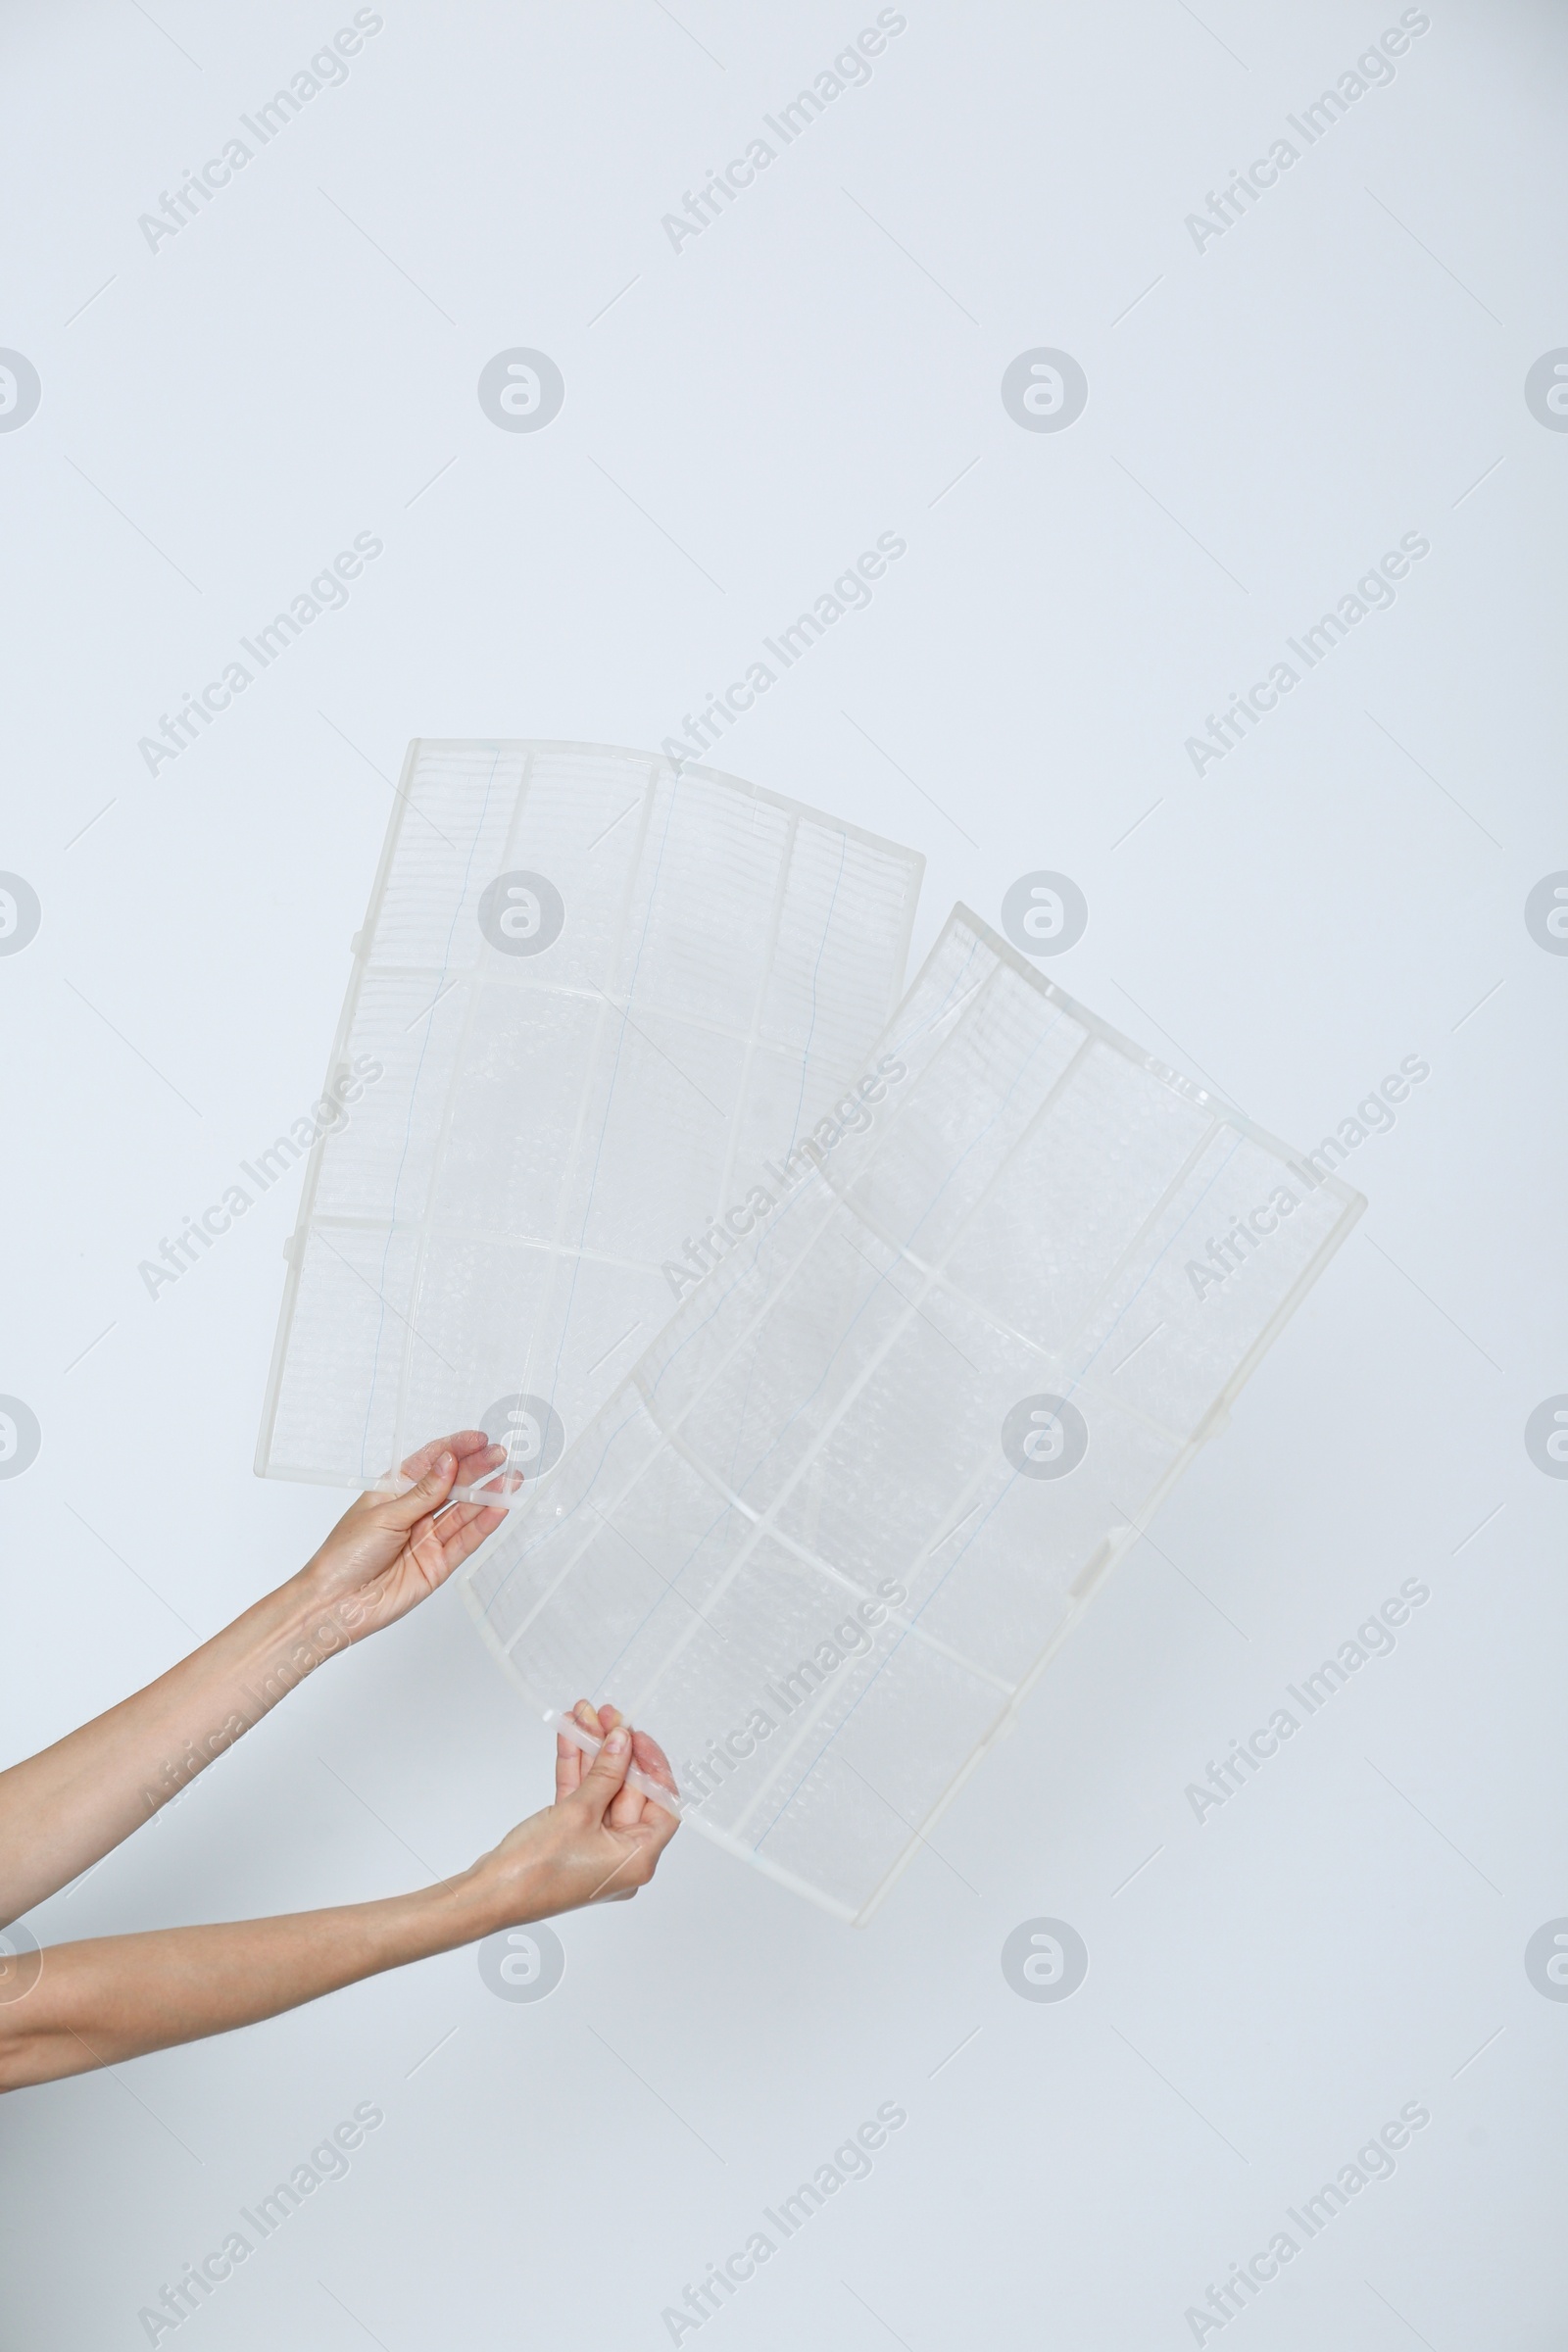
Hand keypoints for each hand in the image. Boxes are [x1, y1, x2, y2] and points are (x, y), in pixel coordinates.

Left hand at [294, 1431, 515, 1646]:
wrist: (335, 1604)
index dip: (455, 1449)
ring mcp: (428, 1538)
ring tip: (511, 1479)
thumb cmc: (345, 1555)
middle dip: (477, 1469)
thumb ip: (423, 1492)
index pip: (430, 1463)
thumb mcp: (384, 1515)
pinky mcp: (439, 1564)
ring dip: (487, 1496)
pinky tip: (498, 1509)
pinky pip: (465, 1541)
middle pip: (452, 1486)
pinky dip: (483, 1525)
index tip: (479, 1439)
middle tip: (501, 1456)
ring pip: (464, 1512)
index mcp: (394, 1492)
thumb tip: (449, 1462)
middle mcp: (414, 1512)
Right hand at [477, 1700, 681, 1918]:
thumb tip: (622, 1740)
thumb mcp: (578, 1812)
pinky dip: (575, 1772)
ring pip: (602, 1792)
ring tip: (582, 1716)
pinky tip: (568, 1737)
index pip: (663, 1805)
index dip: (653, 1767)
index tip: (636, 1737)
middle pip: (629, 1793)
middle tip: (605, 1716)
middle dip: (615, 1750)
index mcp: (638, 1859)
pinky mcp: (572, 1842)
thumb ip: (606, 1772)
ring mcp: (595, 1849)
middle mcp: (622, 1857)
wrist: (489, 1894)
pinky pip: (581, 1800)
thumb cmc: (537, 1868)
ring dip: (592, 1755)